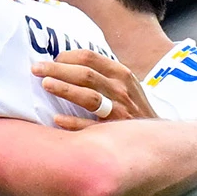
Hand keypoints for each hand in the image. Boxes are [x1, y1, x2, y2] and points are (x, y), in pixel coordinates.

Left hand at [40, 49, 155, 124]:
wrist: (159, 139)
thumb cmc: (134, 110)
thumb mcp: (125, 85)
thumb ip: (103, 74)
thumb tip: (69, 64)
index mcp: (121, 75)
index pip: (91, 57)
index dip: (67, 56)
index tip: (52, 59)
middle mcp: (121, 91)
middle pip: (85, 74)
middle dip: (58, 69)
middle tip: (36, 68)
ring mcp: (119, 112)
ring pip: (89, 97)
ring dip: (65, 89)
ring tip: (45, 84)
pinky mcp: (115, 134)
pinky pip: (91, 127)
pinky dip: (73, 122)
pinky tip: (57, 118)